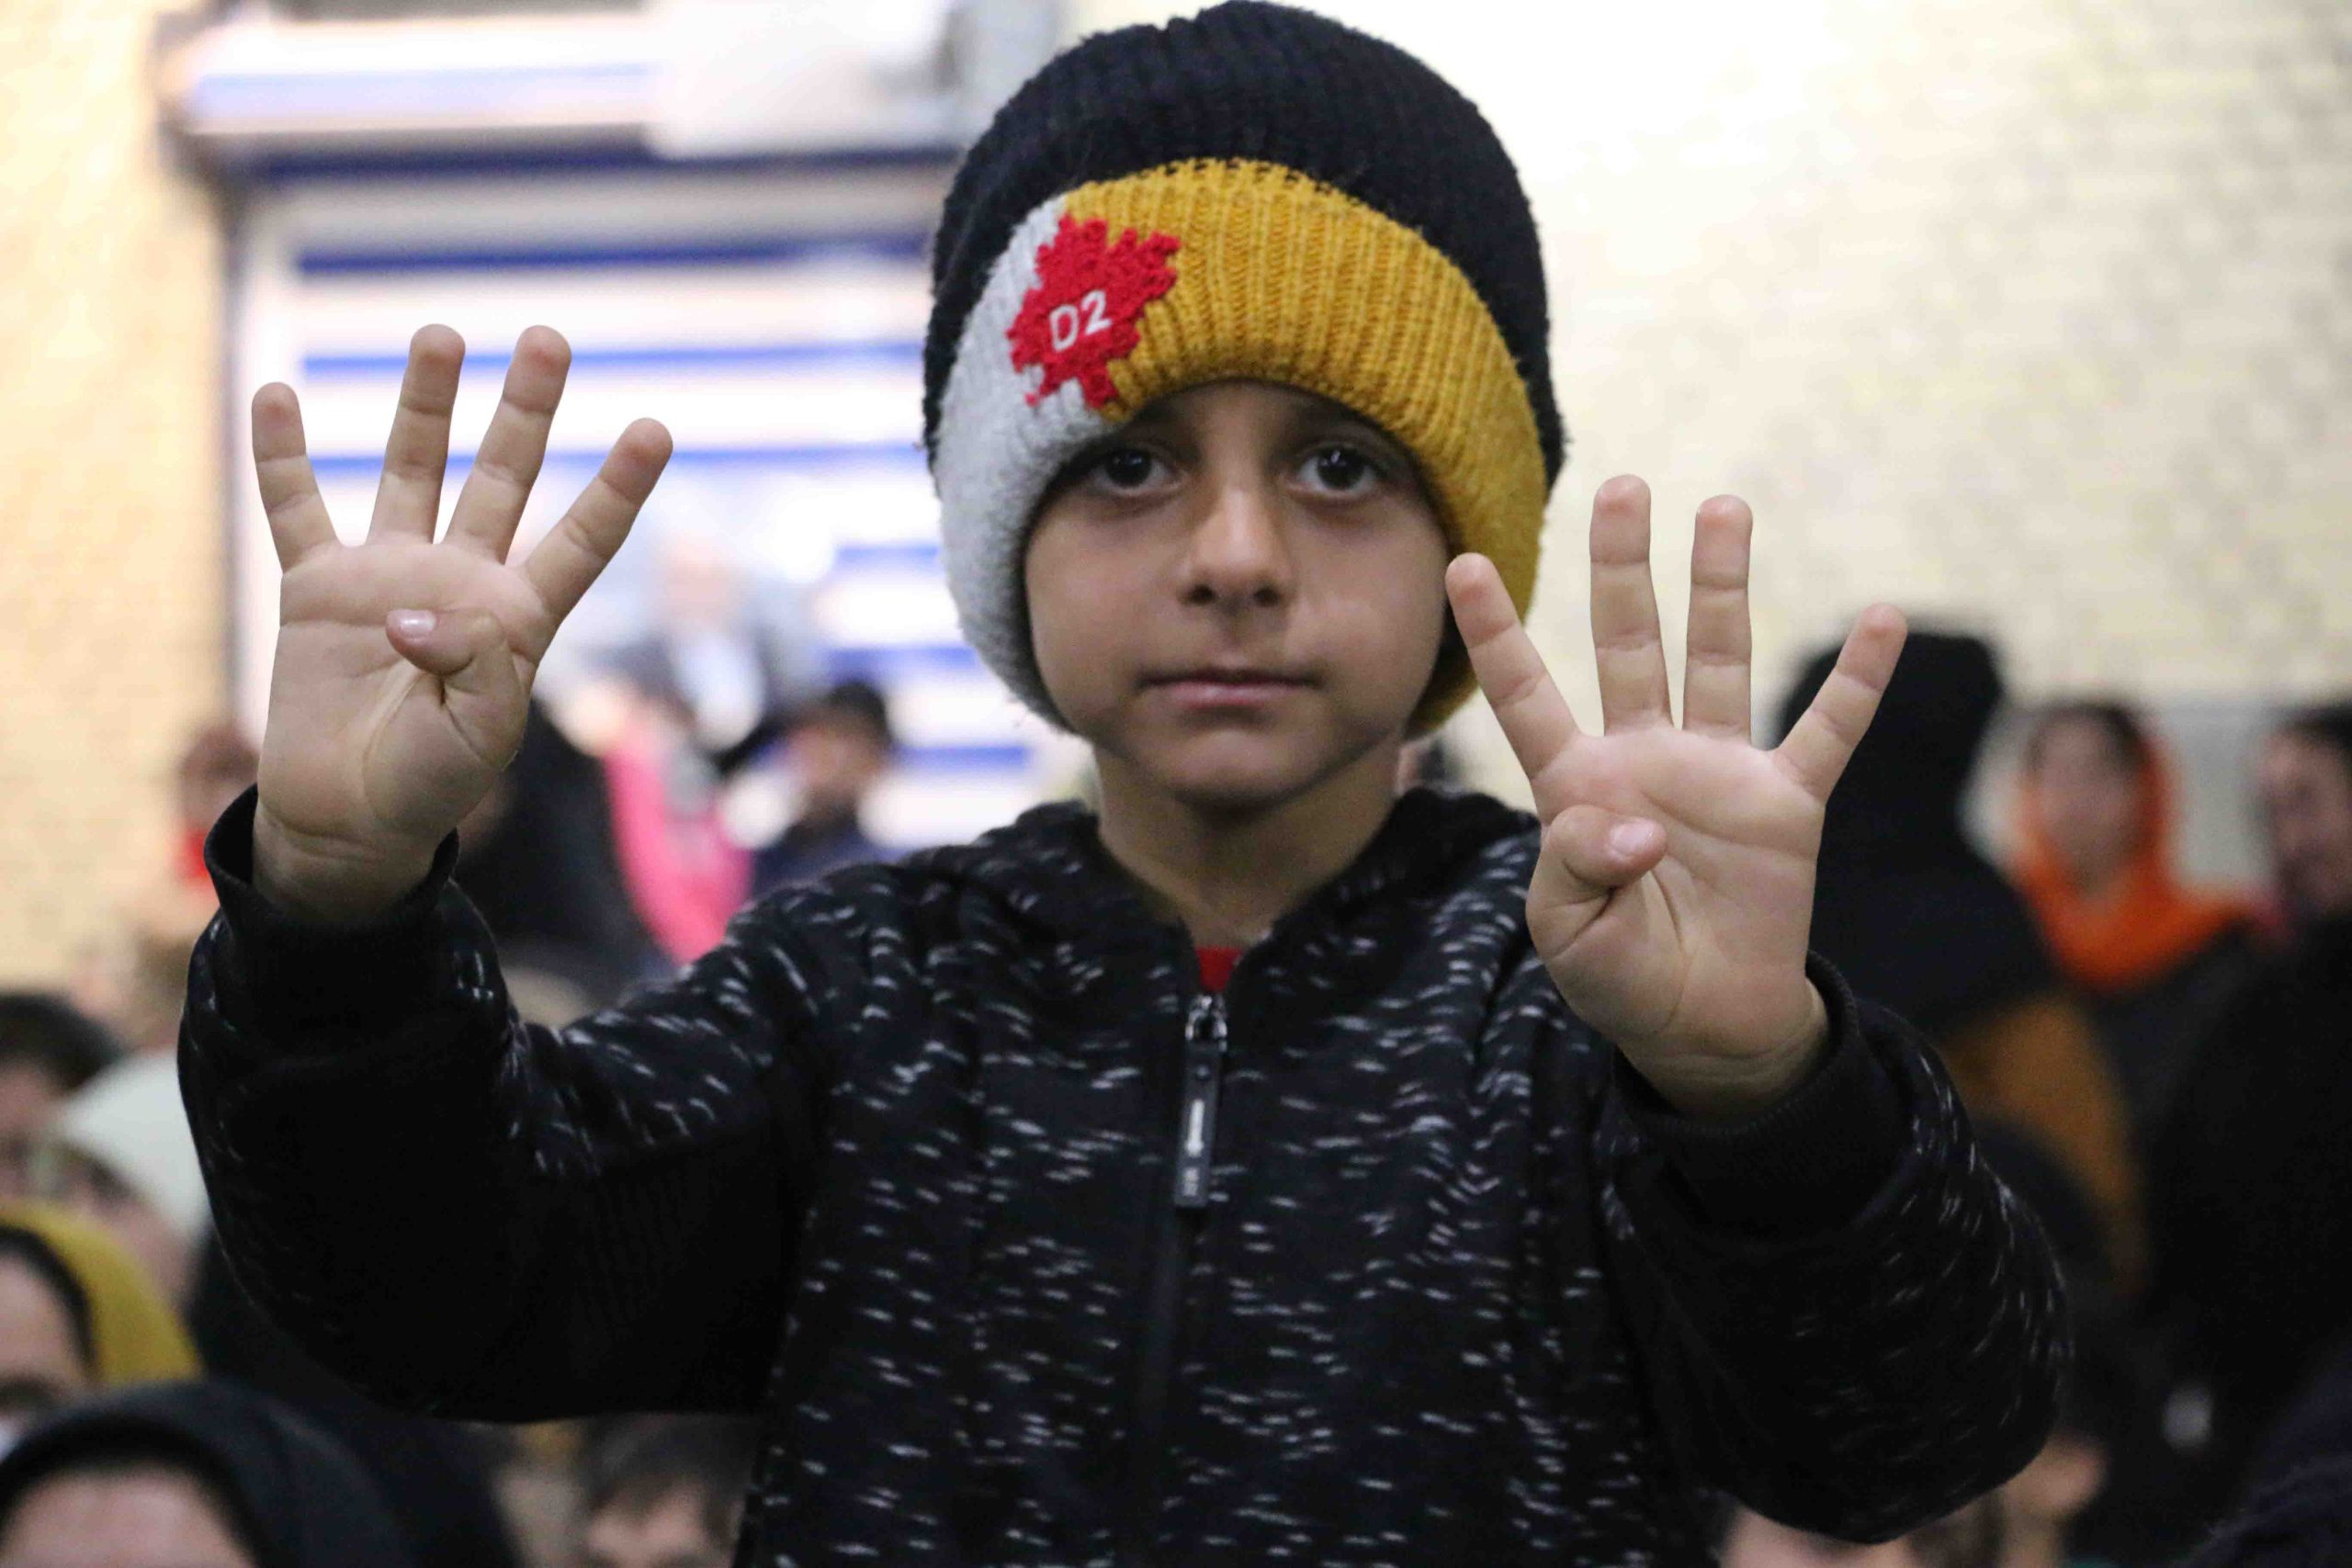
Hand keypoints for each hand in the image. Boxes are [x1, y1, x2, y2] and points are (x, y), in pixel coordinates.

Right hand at [250, 325, 671, 923]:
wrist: (349, 820)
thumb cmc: (430, 784)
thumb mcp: (477, 736)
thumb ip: (471, 665)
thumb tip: (411, 613)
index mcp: (518, 618)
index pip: (582, 541)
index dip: (617, 489)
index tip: (656, 428)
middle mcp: (460, 580)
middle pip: (503, 478)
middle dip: (525, 410)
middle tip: (549, 339)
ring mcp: (388, 575)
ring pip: (411, 471)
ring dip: (424, 404)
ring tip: (439, 336)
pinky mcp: (316, 588)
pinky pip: (297, 509)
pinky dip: (284, 455)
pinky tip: (278, 396)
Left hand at [1446, 476, 1904, 1121]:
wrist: (1702, 1027)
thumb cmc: (1620, 976)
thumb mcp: (1572, 935)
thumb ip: (1581, 871)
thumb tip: (1635, 828)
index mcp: (1577, 786)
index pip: (1526, 695)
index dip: (1496, 633)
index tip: (1464, 562)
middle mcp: (1645, 758)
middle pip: (1628, 643)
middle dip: (1621, 567)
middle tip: (1621, 486)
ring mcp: (1718, 773)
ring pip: (1718, 659)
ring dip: (1721, 586)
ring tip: (1724, 508)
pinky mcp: (1786, 805)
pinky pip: (1826, 730)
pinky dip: (1856, 679)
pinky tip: (1882, 617)